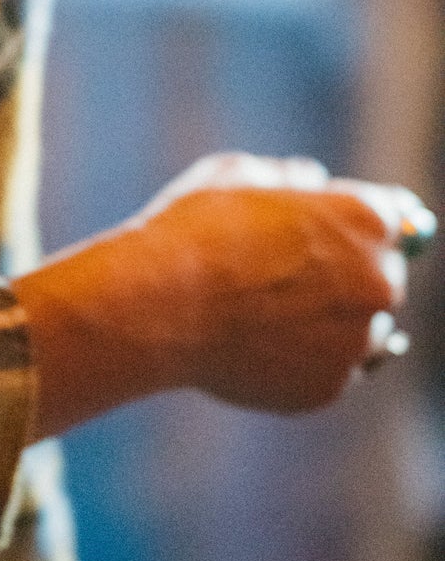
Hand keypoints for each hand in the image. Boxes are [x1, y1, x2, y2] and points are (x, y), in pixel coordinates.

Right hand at [131, 154, 423, 412]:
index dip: (363, 222)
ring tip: (265, 312)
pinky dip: (301, 358)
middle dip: (346, 272)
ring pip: (361, 329)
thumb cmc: (194, 228)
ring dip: (330, 320)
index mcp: (367, 219)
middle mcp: (379, 281)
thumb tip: (310, 181)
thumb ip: (289, 176)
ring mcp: (357, 340)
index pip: (399, 218)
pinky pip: (327, 368)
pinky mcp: (330, 386)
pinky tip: (255, 342)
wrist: (160, 304)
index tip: (345, 230)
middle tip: (287, 272)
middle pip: (382, 275)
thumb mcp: (239, 174)